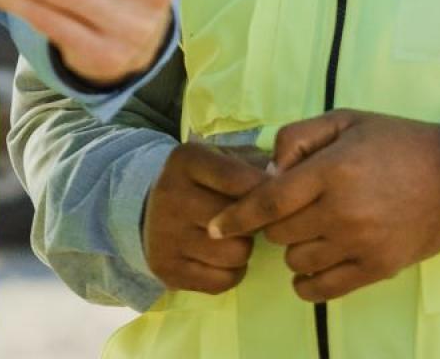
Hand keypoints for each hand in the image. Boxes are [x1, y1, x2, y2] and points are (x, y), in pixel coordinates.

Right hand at [143, 143, 269, 293]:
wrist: (152, 211)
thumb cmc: (205, 183)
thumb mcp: (225, 158)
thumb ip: (258, 163)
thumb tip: (287, 179)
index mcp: (186, 160)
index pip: (238, 179)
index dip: (266, 192)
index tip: (278, 198)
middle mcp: (169, 194)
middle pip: (240, 222)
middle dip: (254, 224)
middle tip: (251, 222)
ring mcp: (164, 234)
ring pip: (235, 254)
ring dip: (244, 250)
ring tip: (234, 239)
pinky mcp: (165, 268)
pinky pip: (222, 281)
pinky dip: (230, 274)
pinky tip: (220, 259)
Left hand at [205, 110, 439, 302]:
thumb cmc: (397, 142)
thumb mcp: (346, 120)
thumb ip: (298, 137)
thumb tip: (267, 171)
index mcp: (333, 171)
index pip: (269, 201)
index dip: (236, 217)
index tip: (214, 227)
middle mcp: (343, 211)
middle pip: (279, 233)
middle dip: (275, 223)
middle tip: (292, 210)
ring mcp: (361, 244)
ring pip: (297, 261)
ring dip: (294, 249)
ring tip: (312, 231)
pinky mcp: (377, 269)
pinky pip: (323, 288)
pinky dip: (307, 282)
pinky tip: (310, 268)